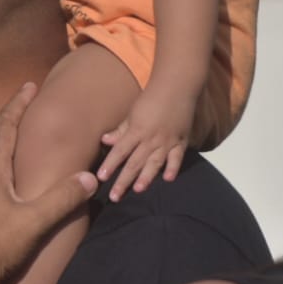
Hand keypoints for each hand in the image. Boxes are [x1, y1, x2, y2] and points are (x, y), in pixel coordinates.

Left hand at [0, 82, 98, 283]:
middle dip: (10, 119)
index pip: (5, 128)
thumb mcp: (33, 221)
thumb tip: (89, 177)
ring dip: (4, 148)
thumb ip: (62, 198)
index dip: (18, 106)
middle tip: (23, 104)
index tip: (28, 86)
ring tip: (20, 143)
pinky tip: (7, 188)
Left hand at [97, 86, 195, 200]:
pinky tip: (168, 179)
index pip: (120, 151)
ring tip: (137, 190)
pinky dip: (173, 168)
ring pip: (154, 163)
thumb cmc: (151, 98)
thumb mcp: (132, 112)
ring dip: (146, 177)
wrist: (176, 87)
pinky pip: (177, 157)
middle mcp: (151, 138)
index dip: (110, 164)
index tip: (101, 177)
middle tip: (115, 196)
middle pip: (135, 162)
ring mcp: (167, 141)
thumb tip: (105, 141)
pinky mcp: (181, 141)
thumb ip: (121, 129)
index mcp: (137, 130)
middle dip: (124, 180)